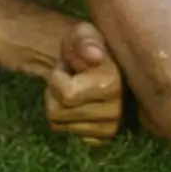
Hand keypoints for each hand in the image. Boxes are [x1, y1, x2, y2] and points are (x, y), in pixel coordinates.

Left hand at [44, 20, 124, 144]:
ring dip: (58, 104)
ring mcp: (111, 126)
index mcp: (113, 82)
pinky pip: (67, 134)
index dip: (57, 76)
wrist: (93, 62)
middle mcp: (116, 109)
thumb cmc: (84, 45)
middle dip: (54, 91)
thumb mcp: (81, 33)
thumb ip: (84, 40)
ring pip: (58, 124)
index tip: (68, 64)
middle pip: (57, 112)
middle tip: (69, 77)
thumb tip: (95, 56)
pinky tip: (78, 105)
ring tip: (73, 89)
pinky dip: (65, 120)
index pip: (65, 95)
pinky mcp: (103, 137)